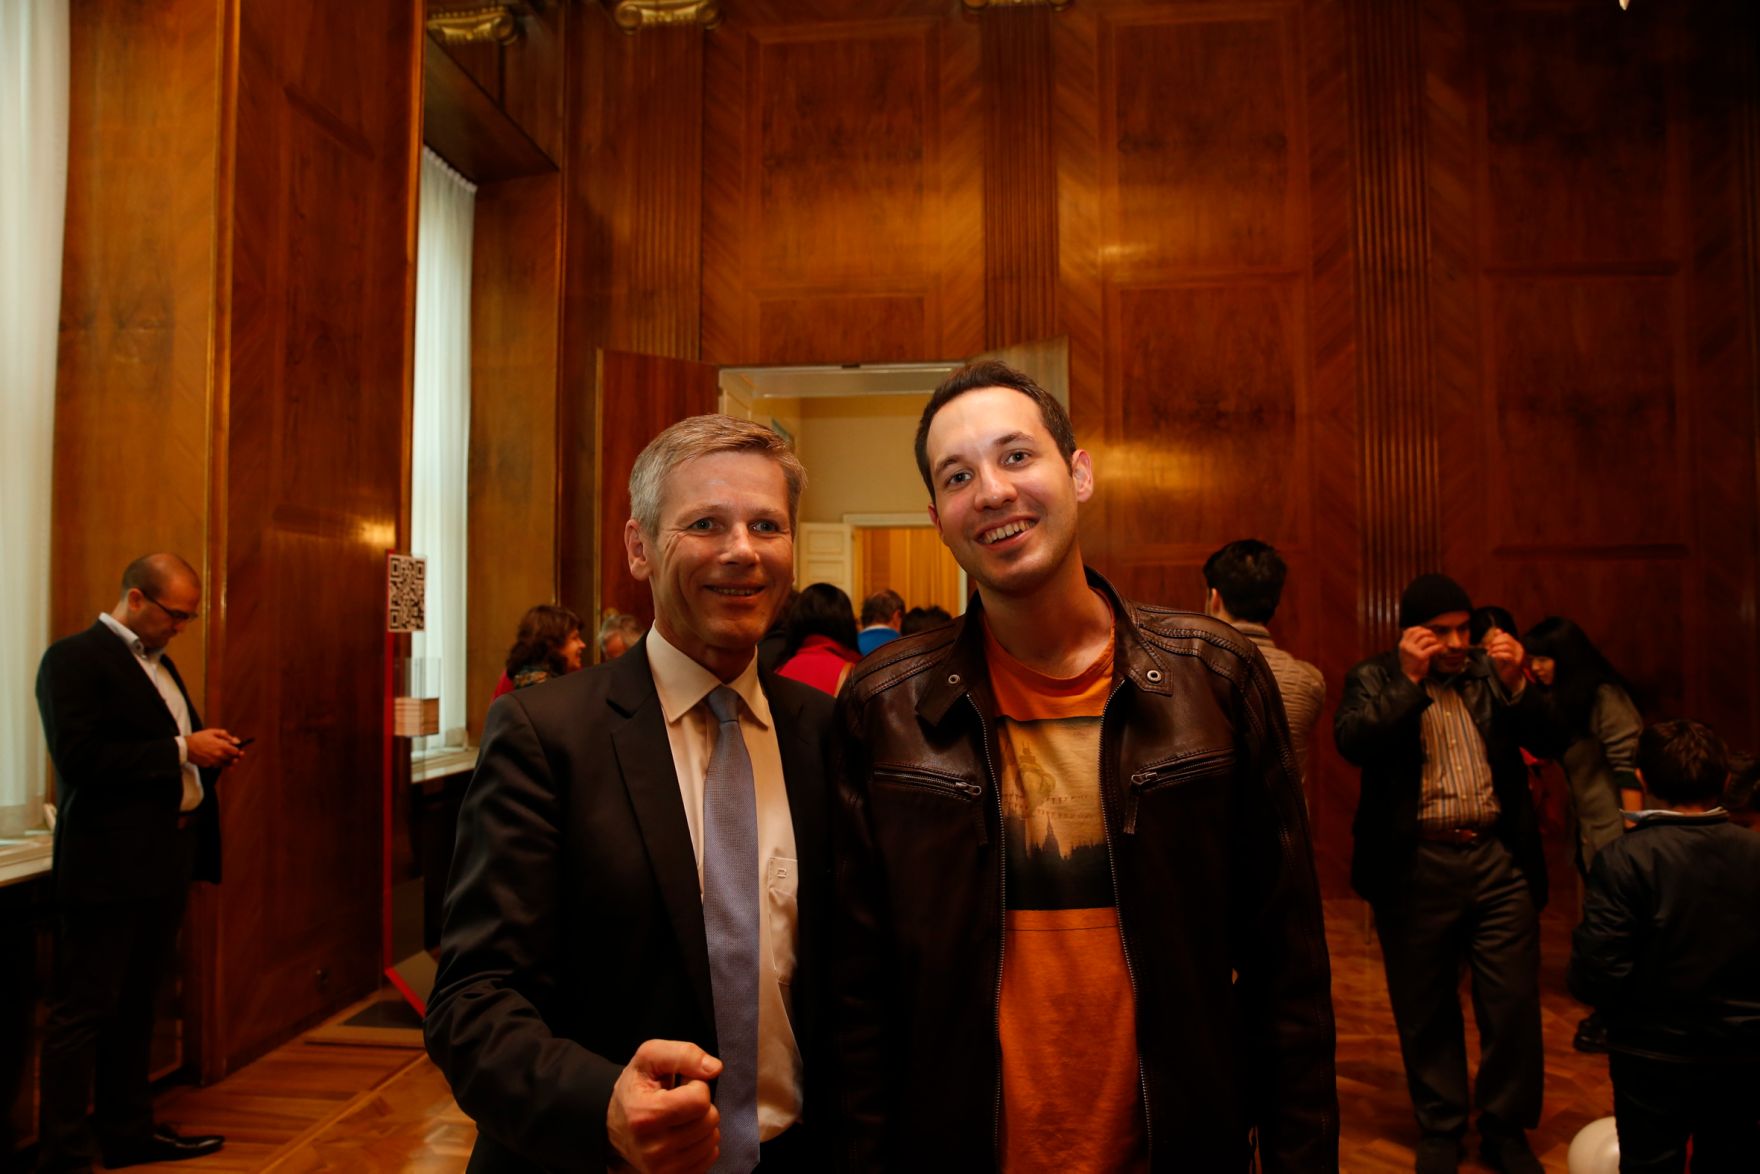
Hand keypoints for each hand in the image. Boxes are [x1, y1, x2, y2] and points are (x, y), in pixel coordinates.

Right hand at [186, 728, 244, 767]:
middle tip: (238, 755)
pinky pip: (218, 765)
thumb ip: (225, 735)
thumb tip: (235, 740)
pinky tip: (219, 759)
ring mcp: (214, 761)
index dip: (239, 750)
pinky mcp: (209, 765)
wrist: (186, 747)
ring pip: (226, 764)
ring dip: (230, 761)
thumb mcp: (212, 732)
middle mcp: (219, 755)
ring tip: (230, 758)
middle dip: (236, 757)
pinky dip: (221, 763)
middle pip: (233, 759)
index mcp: (221, 746)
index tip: (239, 749)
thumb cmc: (199, 738)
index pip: (236, 751)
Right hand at [606, 1039, 721, 1173]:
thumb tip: (715, 1069)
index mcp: (643, 1116)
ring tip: (679, 1118)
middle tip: (679, 1102)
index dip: (696, 1085)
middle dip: (700, 1105)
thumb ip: (684, 1054)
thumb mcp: (650, 1057)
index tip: (680, 1086)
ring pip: (712, 1139)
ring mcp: (662, 1170)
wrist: (614, 1123)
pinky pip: (710, 1157)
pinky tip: (683, 1134)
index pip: (699, 1100)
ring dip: (702, 1123)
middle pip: (709, 1120)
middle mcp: (652, 1149)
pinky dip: (702, 1142)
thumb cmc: (636, 1087)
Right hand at [1397, 626, 1439, 683]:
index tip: (1426, 632)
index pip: (1411, 630)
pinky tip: (1441, 648)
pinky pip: (1433, 648)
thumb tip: (1413, 630)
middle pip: (1420, 633)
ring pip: (1427, 639)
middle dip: (1429, 633)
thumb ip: (1408, 641)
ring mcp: (1414, 651)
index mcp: (1402, 644)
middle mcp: (1407, 646)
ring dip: (1434, 640)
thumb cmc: (1410, 663)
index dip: (1420, 629)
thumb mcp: (1404, 651)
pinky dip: (1439, 647)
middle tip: (1434, 637)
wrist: (1410, 676)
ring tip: (1436, 644)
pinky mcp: (1421, 657)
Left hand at [1482, 628, 1525, 690]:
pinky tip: (1494, 657)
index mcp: (1515, 644)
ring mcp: (1519, 655)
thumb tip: (1497, 630)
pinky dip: (1498, 655)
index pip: (1506, 636)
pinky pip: (1507, 655)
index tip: (1489, 644)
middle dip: (1495, 643)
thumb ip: (1498, 641)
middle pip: (1506, 640)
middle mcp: (1519, 648)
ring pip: (1506, 647)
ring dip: (1495, 650)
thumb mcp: (1499, 650)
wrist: (1508, 677)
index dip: (1496, 638)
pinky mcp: (1517, 662)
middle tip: (1489, 649)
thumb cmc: (1504, 664)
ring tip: (1491, 654)